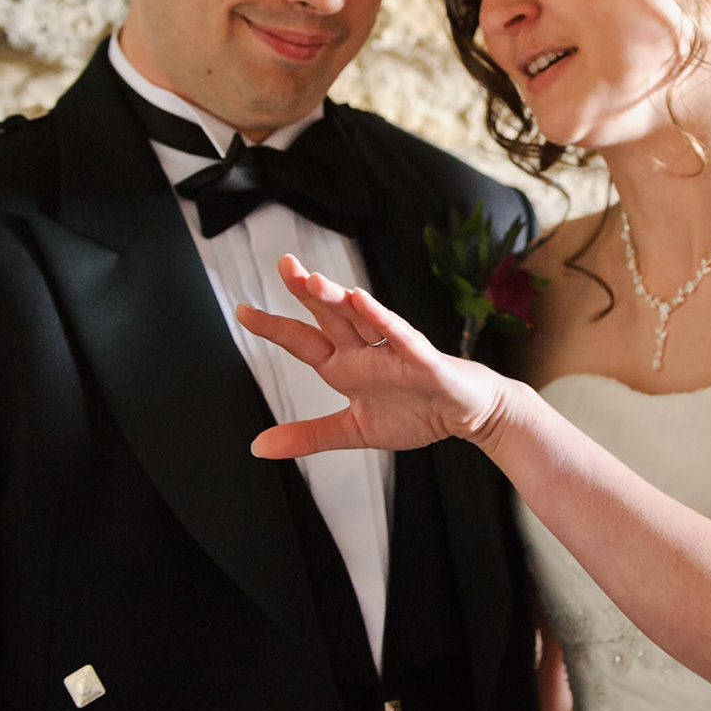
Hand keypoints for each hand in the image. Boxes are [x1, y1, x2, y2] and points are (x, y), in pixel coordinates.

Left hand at [236, 255, 508, 457]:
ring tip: (313, 281)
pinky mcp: (424, 360)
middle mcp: (366, 351)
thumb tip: (258, 446)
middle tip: (284, 264)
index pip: (304, 341)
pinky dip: (383, 320)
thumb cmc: (416, 414)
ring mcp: (394, 351)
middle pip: (330, 316)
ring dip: (338, 298)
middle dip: (306, 290)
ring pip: (362, 318)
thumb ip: (308, 436)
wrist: (468, 417)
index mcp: (346, 366)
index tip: (243, 310)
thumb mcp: (353, 431)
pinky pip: (401, 336)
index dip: (274, 327)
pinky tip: (363, 302)